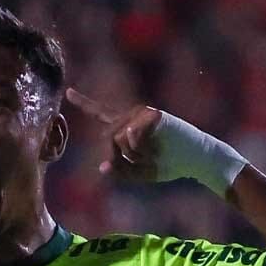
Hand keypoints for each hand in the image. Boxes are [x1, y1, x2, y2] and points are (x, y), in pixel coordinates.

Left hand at [66, 87, 248, 193]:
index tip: (68, 92)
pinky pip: (131, 137)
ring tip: (153, 155)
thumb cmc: (171, 164)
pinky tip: (156, 151)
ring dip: (133, 155)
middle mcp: (132, 115)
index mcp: (127, 125)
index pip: (102, 113)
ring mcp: (143, 113)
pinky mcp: (152, 115)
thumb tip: (102, 167)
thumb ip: (121, 170)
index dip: (84, 103)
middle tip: (141, 163)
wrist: (197, 159)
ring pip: (118, 138)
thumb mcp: (141, 172)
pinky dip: (141, 151)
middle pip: (107, 137)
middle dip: (119, 157)